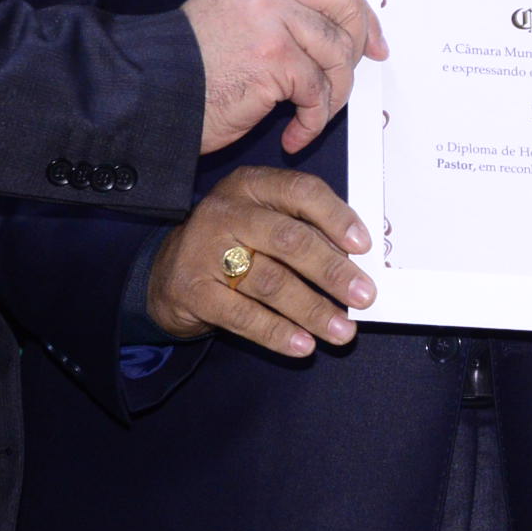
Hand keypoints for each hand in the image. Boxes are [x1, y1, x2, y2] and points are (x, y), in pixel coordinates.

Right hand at [145, 166, 372, 357]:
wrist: (167, 272)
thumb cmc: (234, 244)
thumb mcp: (264, 220)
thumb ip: (305, 229)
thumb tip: (357, 259)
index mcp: (252, 185)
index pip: (300, 191)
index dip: (336, 217)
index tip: (364, 246)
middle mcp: (226, 211)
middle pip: (288, 239)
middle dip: (332, 271)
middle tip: (364, 296)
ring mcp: (205, 250)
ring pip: (270, 282)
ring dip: (312, 310)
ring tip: (343, 331)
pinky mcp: (193, 290)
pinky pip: (243, 315)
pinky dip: (277, 333)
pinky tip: (304, 345)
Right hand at [178, 0, 387, 154]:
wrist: (148, 94)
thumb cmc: (186, 69)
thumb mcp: (235, 19)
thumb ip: (281, 13)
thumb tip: (338, 30)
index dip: (360, 16)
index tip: (372, 45)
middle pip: (346, 6)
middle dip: (357, 49)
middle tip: (344, 81)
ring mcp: (271, 22)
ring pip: (337, 55)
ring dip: (333, 95)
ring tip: (310, 115)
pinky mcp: (273, 60)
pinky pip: (318, 92)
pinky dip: (313, 122)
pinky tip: (295, 133)